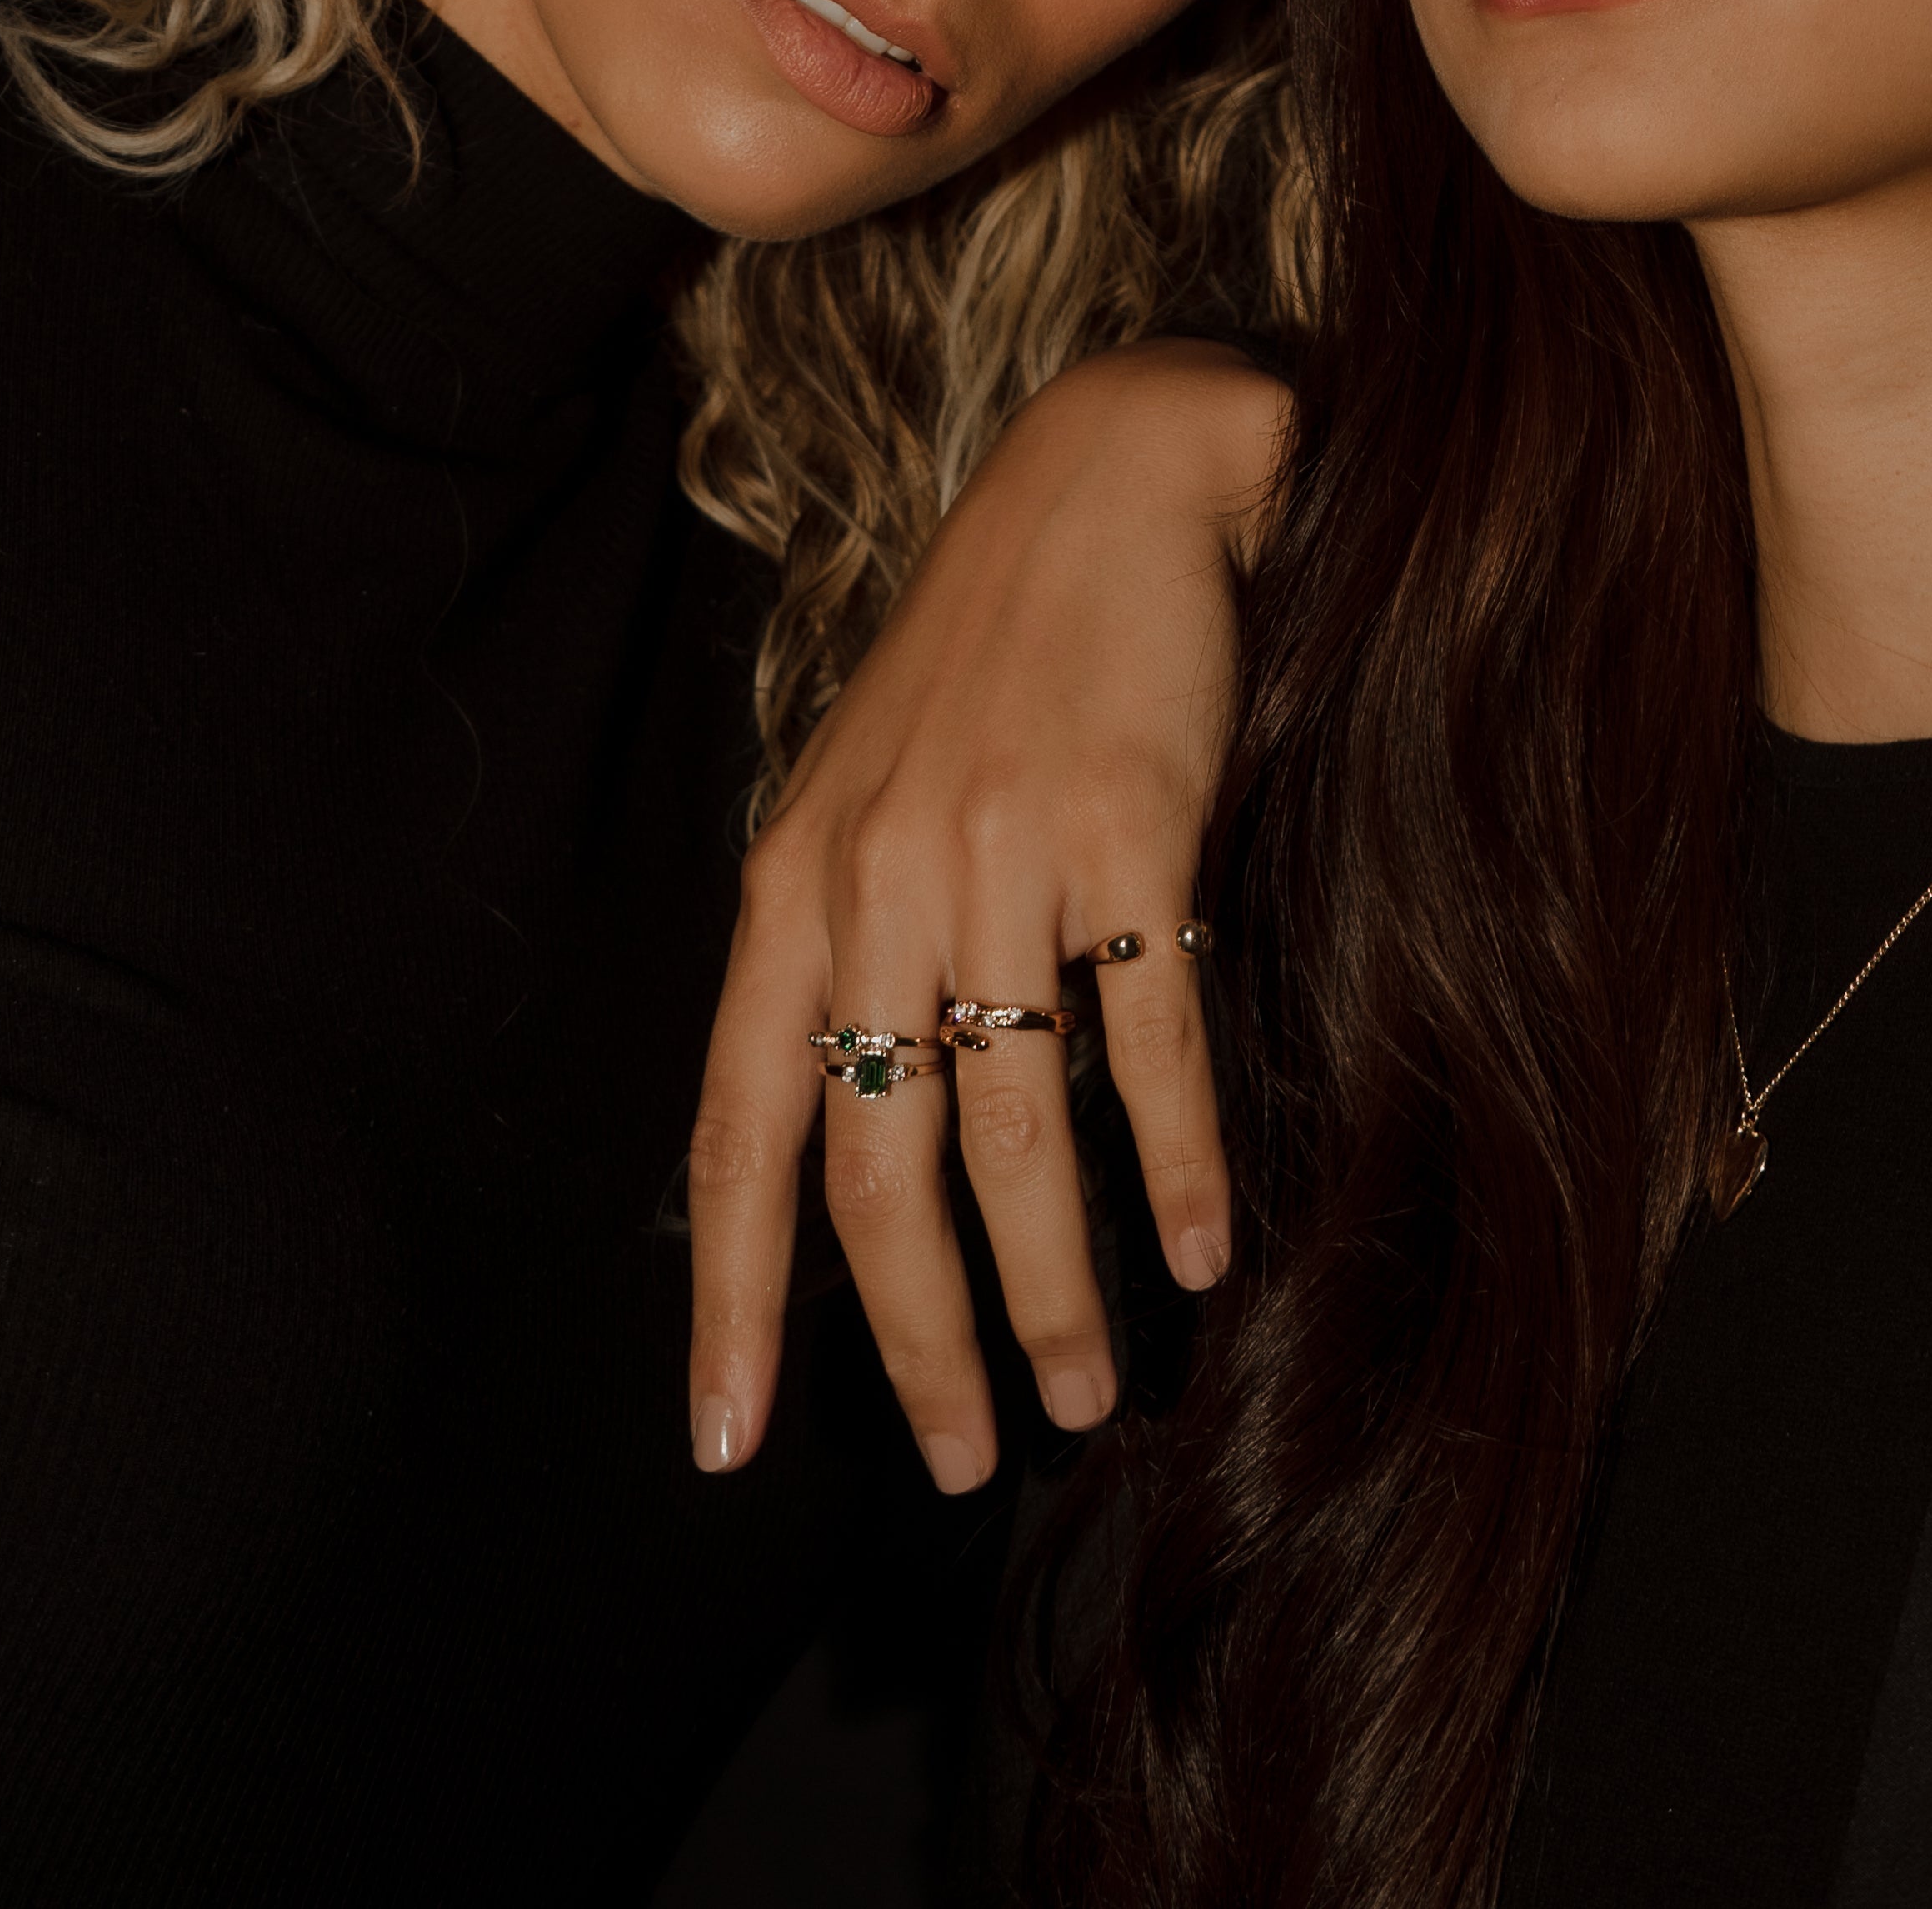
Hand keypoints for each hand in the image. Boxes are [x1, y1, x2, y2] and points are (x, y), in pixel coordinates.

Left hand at [686, 338, 1274, 1493]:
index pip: (740, 1130)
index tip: (727, 1440)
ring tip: (1091, 1393)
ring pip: (1014, 1132)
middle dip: (916, 1339)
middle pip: (876, 1165)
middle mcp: (878, 880)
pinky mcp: (1128, 823)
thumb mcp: (872, 789)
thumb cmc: (995, 652)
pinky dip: (1177, 1161)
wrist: (1115, 477)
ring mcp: (1001, 854)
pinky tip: (1204, 1248)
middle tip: (965, 1455)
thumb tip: (846, 1134)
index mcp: (796, 882)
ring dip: (1052, 1290)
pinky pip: (1150, 1036)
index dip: (729, 1299)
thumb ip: (844, 943)